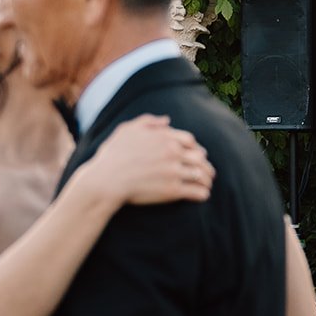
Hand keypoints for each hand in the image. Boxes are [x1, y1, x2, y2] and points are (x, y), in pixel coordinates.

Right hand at [88, 115, 213, 206]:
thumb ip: (147, 121)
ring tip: (208, 185)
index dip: (196, 148)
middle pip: (199, 158)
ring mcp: (174, 171)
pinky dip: (203, 193)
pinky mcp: (173, 190)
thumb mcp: (126, 130)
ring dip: (207, 180)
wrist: (106, 180)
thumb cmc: (113, 155)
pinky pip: (196, 191)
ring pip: (201, 175)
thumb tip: (166, 120)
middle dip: (206, 165)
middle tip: (210, 172)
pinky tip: (203, 195)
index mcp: (164, 138)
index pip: (190, 141)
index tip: (199, 154)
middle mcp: (173, 153)